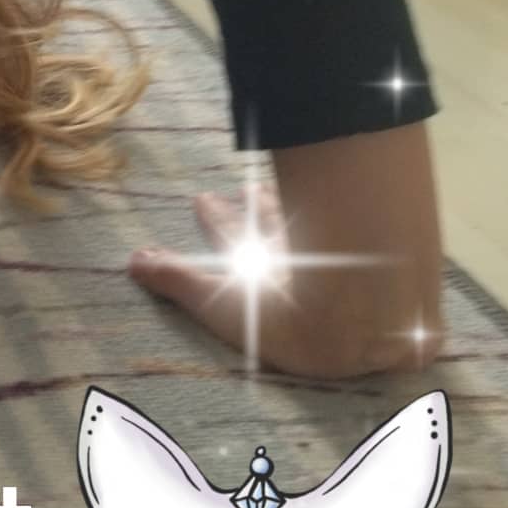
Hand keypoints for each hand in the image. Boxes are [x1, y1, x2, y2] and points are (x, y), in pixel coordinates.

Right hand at [127, 123, 443, 378]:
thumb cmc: (289, 317)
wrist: (366, 316)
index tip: (201, 199)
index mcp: (255, 261)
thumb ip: (180, 283)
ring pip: (308, 221)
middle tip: (242, 190)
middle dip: (249, 209)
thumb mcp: (223, 306)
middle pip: (267, 222)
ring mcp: (333, 250)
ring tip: (286, 199)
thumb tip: (133, 261)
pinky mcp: (374, 258)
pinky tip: (365, 222)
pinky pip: (356, 229)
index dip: (214, 221)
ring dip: (294, 211)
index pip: (228, 236)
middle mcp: (292, 249)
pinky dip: (348, 220)